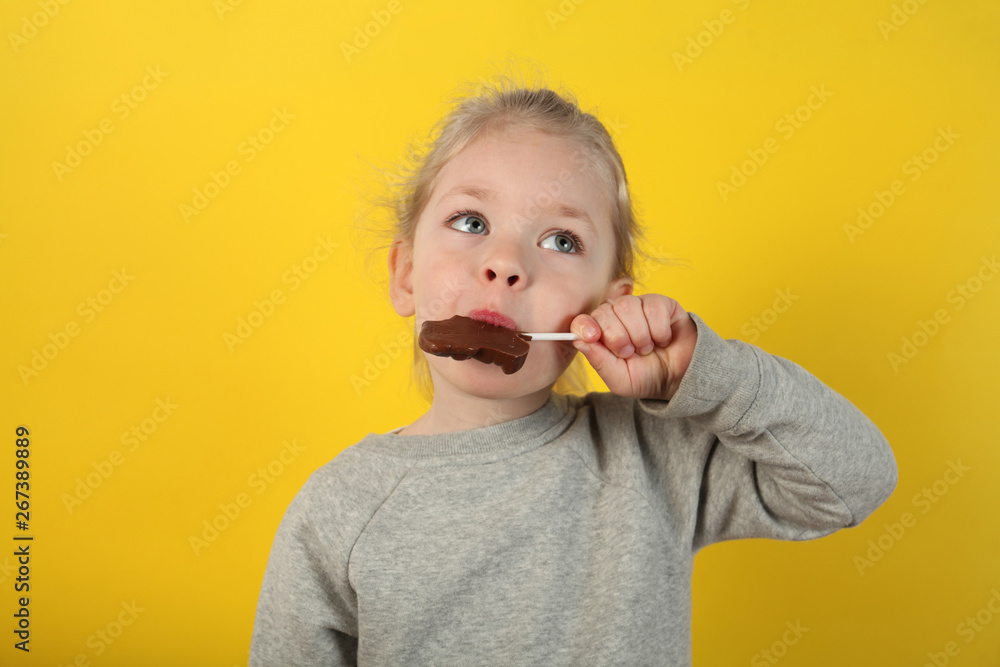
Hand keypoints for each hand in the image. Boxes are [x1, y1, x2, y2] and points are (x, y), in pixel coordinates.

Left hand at [570, 294, 696, 400]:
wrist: (680, 379)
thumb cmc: (646, 378)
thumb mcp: (619, 378)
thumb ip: (598, 360)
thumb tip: (578, 340)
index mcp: (601, 332)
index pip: (583, 320)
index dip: (585, 325)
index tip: (592, 337)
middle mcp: (617, 315)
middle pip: (606, 311)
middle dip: (618, 337)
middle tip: (630, 353)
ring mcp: (638, 306)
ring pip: (628, 306)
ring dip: (640, 335)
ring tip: (647, 348)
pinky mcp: (661, 303)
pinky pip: (653, 307)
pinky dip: (659, 330)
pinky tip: (663, 339)